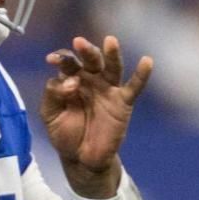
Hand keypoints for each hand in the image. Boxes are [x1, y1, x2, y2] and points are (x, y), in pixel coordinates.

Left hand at [40, 35, 153, 198]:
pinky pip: (134, 86)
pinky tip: (147, 61)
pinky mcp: (123, 102)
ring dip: (111, 54)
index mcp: (71, 79)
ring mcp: (108, 89)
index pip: (68, 63)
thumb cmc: (65, 133)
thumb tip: (71, 82)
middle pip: (90, 59)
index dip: (61, 59)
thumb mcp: (50, 114)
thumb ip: (53, 95)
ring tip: (110, 41)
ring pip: (112, 67)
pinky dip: (142, 74)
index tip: (52, 60)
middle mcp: (91, 79)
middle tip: (79, 42)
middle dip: (86, 50)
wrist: (82, 158)